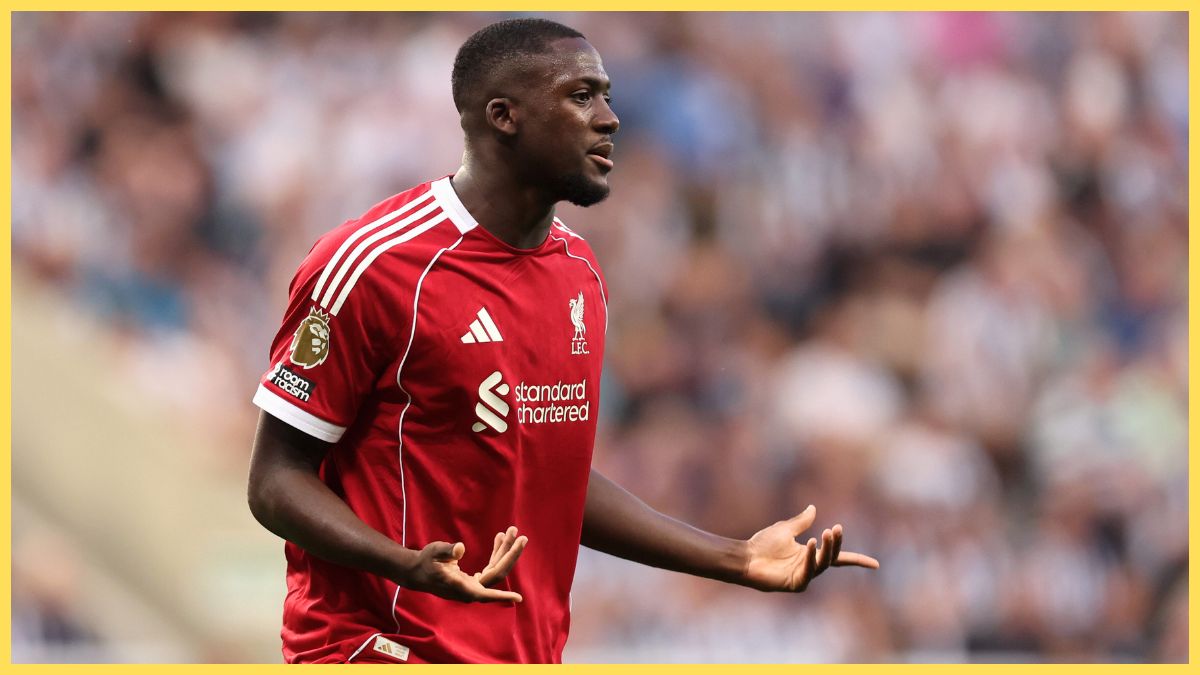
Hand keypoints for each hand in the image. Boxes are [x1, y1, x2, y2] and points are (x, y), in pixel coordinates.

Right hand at [402, 526, 527, 602]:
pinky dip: (496, 553)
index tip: (519, 598)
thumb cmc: (424, 561)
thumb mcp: (433, 552)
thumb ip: (446, 551)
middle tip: (521, 536)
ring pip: (495, 569)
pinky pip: (490, 567)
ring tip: (511, 531)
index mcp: (461, 587)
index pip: (486, 592)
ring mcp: (472, 586)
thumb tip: (460, 549)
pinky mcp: (472, 581)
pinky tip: (499, 539)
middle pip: (497, 573)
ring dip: (504, 551)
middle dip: (510, 554)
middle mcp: (470, 589)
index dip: (502, 596)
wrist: (416, 571)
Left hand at [741, 505, 877, 591]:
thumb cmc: (762, 544)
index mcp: (810, 555)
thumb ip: (801, 521)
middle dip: (836, 544)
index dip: (857, 560)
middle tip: (837, 529)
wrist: (746, 557)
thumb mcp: (785, 529)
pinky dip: (810, 558)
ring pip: (822, 564)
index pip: (838, 558)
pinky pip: (808, 571)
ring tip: (827, 532)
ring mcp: (804, 576)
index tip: (876, 564)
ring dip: (826, 549)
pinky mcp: (795, 584)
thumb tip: (813, 508)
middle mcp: (810, 567)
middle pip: (832, 557)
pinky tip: (809, 545)